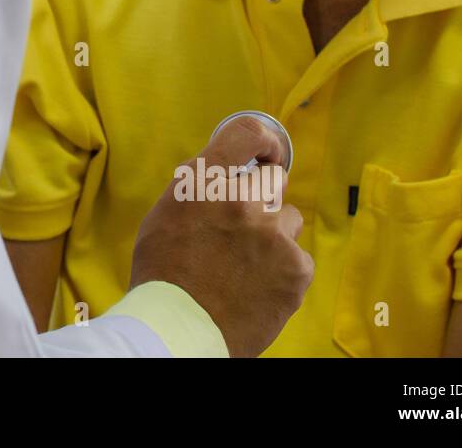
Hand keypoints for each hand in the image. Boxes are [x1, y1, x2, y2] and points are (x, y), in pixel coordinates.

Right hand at [128, 114, 313, 356]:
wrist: (178, 330)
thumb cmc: (163, 274)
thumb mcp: (166, 214)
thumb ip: (199, 187)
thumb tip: (224, 171)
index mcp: (206, 181)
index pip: (247, 132)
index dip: (263, 140)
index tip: (266, 151)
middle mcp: (243, 198)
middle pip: (274, 179)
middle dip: (262, 198)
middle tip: (244, 227)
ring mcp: (273, 234)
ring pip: (289, 219)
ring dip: (273, 236)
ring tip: (247, 265)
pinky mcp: (296, 268)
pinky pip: (298, 257)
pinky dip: (282, 270)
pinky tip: (257, 286)